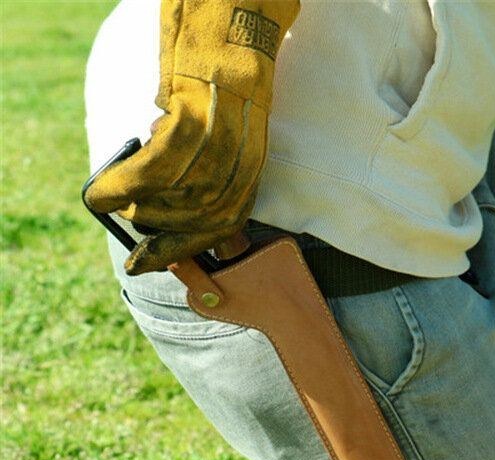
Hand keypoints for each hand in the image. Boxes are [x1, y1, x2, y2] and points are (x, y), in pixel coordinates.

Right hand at [85, 1, 299, 273]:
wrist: (238, 9)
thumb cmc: (223, 66)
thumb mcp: (224, 122)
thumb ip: (204, 158)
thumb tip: (166, 188)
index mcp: (252, 162)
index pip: (227, 223)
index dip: (189, 249)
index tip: (152, 263)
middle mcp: (244, 155)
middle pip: (204, 217)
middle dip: (163, 235)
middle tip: (133, 230)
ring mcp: (224, 134)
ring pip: (181, 196)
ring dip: (143, 210)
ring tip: (116, 203)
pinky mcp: (199, 110)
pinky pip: (161, 163)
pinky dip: (129, 182)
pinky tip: (106, 191)